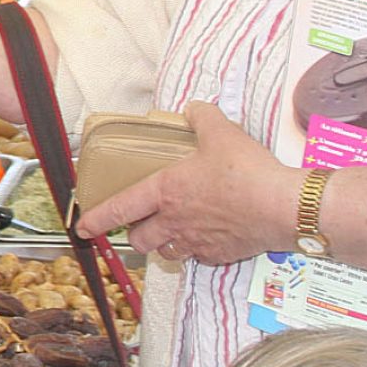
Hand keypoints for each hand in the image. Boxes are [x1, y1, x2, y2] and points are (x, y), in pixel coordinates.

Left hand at [76, 101, 303, 264]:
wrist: (284, 207)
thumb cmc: (248, 172)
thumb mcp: (222, 133)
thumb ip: (203, 118)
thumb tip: (195, 109)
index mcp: (165, 192)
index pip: (120, 208)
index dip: (96, 219)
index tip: (83, 227)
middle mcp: (174, 221)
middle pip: (139, 239)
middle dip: (135, 234)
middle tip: (140, 225)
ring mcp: (196, 241)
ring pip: (166, 252)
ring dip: (163, 244)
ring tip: (172, 232)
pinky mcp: (220, 255)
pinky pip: (198, 257)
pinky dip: (197, 251)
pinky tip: (207, 238)